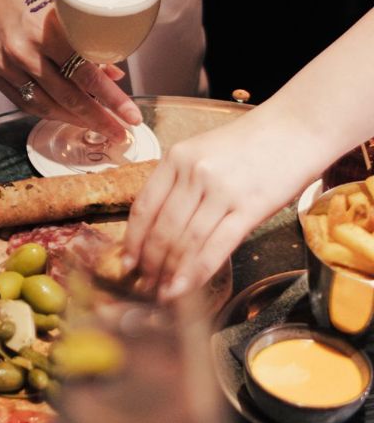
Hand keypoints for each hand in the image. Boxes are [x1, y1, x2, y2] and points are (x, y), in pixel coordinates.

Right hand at [0, 0, 141, 137]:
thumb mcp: (65, 3)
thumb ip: (86, 41)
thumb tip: (111, 74)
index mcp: (45, 31)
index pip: (86, 76)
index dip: (112, 101)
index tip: (130, 116)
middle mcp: (23, 52)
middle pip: (68, 98)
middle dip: (98, 119)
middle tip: (119, 132)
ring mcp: (4, 64)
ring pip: (45, 106)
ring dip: (73, 119)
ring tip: (96, 126)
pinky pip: (23, 102)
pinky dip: (47, 111)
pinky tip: (64, 114)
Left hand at [123, 115, 311, 297]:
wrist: (296, 129)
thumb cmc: (249, 145)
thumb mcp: (202, 154)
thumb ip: (179, 185)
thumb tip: (157, 231)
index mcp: (176, 158)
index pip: (143, 207)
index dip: (132, 241)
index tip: (127, 263)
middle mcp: (194, 173)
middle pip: (162, 229)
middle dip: (150, 264)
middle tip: (145, 286)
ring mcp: (221, 191)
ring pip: (185, 242)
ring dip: (170, 273)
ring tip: (163, 293)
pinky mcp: (249, 208)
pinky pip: (215, 247)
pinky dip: (195, 272)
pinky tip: (185, 288)